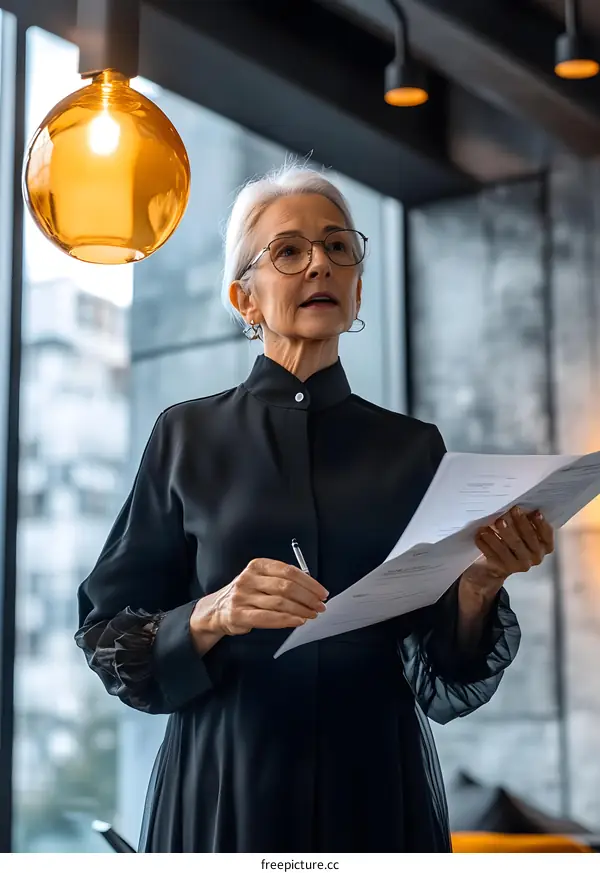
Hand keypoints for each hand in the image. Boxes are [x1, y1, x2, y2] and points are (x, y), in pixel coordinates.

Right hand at [191, 558, 328, 637]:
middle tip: (320, 605)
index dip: (309, 582)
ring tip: (312, 614)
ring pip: (279, 602)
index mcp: (257, 566)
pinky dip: (286, 620)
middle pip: (286, 586)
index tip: (322, 592)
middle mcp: (248, 578)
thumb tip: (311, 589)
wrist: (217, 610)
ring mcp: (242, 596)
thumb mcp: (260, 579)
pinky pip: (268, 617)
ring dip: (301, 610)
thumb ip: (281, 580)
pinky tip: (298, 621)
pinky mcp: (239, 614)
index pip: (288, 571)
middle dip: (308, 597)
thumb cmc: (246, 594)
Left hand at [462, 506, 554, 595]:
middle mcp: (536, 557)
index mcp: (545, 547)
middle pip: (528, 539)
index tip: (535, 512)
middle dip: (520, 523)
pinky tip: (481, 534)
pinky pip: (495, 554)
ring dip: (502, 533)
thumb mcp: (522, 532)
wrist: (495, 566)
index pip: (547, 535)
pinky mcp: (504, 568)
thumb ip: (525, 521)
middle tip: (512, 511)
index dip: (541, 524)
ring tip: (492, 523)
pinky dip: (487, 543)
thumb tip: (520, 505)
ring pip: (512, 547)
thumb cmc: (512, 541)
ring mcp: (520, 565)